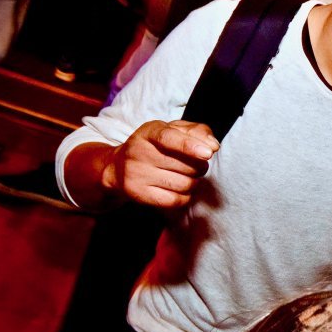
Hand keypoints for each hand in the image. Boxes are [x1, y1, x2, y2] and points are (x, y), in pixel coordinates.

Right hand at [102, 120, 219, 207]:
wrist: (118, 167)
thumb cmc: (155, 146)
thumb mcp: (172, 130)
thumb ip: (196, 131)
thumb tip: (213, 146)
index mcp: (149, 132)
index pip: (169, 138)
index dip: (190, 146)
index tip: (208, 153)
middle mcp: (139, 152)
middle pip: (185, 165)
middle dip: (199, 166)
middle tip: (195, 164)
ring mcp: (137, 174)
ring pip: (183, 184)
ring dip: (193, 181)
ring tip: (187, 175)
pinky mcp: (138, 194)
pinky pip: (175, 200)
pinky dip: (185, 196)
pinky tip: (180, 189)